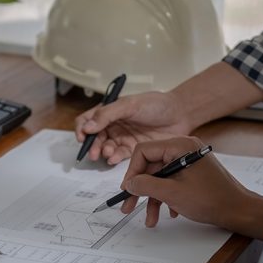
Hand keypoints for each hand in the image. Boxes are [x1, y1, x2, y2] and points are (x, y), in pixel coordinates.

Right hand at [75, 91, 193, 164]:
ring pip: (105, 148)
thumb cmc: (157, 104)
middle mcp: (113, 125)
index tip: (83, 137)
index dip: (82, 129)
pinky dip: (114, 158)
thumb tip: (87, 126)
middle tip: (94, 153)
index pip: (87, 120)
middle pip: (94, 137)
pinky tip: (114, 159)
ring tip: (107, 153)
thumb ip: (107, 114)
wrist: (180, 114)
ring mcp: (122, 138)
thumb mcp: (130, 104)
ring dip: (103, 152)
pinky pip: (118, 156)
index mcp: (109, 111)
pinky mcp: (133, 149)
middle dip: (92, 146)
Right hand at [121, 137, 262, 239]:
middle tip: (129, 205)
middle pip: (151, 165)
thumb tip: (130, 183)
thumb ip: (146, 186)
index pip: (144, 151)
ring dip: (153, 198)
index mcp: (180, 146)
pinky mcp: (193, 173)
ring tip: (150, 218)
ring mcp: (189, 161)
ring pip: (161, 177)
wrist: (239, 210)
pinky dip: (166, 197)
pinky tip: (168, 212)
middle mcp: (184, 149)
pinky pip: (172, 181)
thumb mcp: (172, 193)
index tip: (128, 189)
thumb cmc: (213, 199)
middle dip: (141, 189)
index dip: (132, 171)